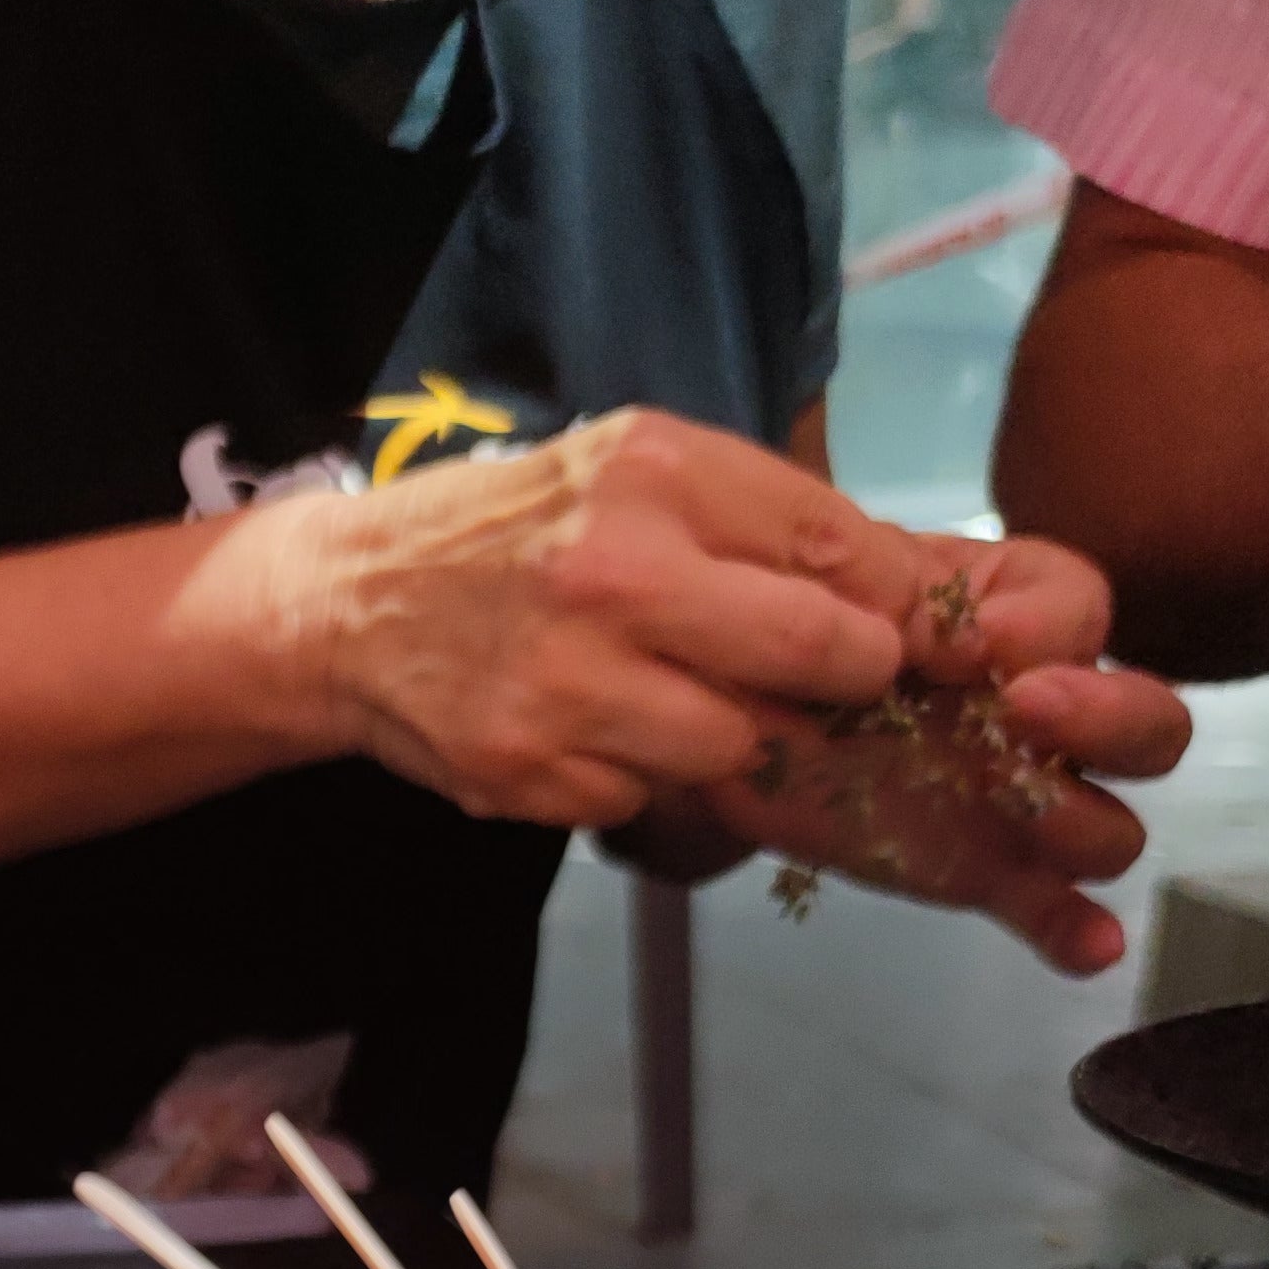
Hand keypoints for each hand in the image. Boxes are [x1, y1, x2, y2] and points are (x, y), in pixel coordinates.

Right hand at [265, 409, 956, 833]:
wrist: (349, 604)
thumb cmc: (524, 530)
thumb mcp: (638, 472)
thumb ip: (768, 523)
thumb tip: (919, 595)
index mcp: (656, 473)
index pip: (840, 551)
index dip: (894, 610)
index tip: (903, 639)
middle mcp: (614, 574)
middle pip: (813, 656)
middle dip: (840, 682)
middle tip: (825, 686)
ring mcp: (567, 683)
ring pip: (736, 746)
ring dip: (728, 737)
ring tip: (673, 698)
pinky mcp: (529, 770)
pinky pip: (644, 796)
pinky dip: (637, 774)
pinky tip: (591, 730)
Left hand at [680, 528, 1186, 974]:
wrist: (730, 712)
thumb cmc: (796, 628)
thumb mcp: (829, 582)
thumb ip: (895, 592)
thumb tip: (965, 641)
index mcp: (1014, 613)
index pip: (1082, 607)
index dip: (1047, 623)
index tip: (975, 640)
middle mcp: (1046, 709)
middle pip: (1150, 722)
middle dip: (1109, 716)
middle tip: (1022, 708)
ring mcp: (1020, 801)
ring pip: (1113, 828)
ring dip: (1080, 823)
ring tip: (1011, 804)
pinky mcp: (983, 873)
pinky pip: (1051, 909)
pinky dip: (1076, 932)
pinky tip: (1091, 949)